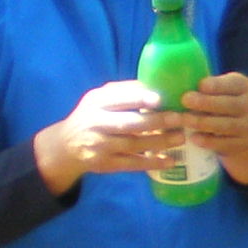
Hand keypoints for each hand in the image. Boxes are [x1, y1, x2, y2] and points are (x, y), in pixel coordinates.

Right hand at [34, 79, 180, 191]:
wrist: (66, 146)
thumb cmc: (92, 116)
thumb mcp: (100, 99)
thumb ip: (124, 92)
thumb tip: (157, 82)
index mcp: (97, 103)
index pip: (118, 99)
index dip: (139, 99)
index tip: (160, 98)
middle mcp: (96, 123)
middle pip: (129, 124)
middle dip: (156, 121)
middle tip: (179, 118)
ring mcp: (100, 146)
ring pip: (133, 145)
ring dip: (159, 142)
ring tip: (181, 138)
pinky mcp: (105, 164)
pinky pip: (132, 164)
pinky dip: (152, 163)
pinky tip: (170, 161)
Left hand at [181, 71, 247, 184]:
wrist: (240, 132)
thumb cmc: (216, 104)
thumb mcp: (214, 90)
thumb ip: (198, 85)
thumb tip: (165, 78)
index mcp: (242, 86)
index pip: (235, 83)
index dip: (219, 85)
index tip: (201, 85)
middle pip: (231, 104)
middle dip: (207, 102)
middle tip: (185, 100)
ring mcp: (246, 127)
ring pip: (227, 125)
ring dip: (204, 122)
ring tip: (184, 119)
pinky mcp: (241, 144)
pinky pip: (225, 143)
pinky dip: (209, 141)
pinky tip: (194, 138)